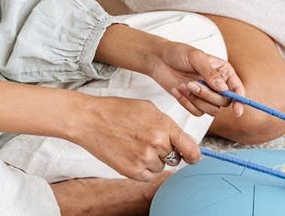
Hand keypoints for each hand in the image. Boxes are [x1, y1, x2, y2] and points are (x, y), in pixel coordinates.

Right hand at [70, 95, 200, 181]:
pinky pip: (149, 175)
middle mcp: (157, 143)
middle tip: (147, 139)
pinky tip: (130, 153)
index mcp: (163, 125)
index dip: (194, 154)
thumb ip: (167, 125)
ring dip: (153, 159)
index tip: (192, 156)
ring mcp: (145, 159)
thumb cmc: (117, 110)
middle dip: (166, 150)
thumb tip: (183, 140)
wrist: (90, 120)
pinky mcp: (133, 171)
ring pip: (161, 167)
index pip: (191, 149)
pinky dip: (142, 168)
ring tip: (134, 144)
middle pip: (175, 157)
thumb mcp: (148, 108)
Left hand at [149, 41, 245, 118]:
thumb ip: (210, 73)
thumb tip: (224, 89)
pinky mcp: (194, 102)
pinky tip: (177, 90)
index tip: (237, 111)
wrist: (158, 59)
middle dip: (208, 95)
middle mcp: (218, 85)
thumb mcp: (195, 57)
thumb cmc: (177, 53)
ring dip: (197, 100)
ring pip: (212, 110)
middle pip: (224, 102)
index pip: (237, 89)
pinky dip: (186, 103)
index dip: (240, 101)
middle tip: (191, 84)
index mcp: (223, 71)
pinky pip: (197, 112)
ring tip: (184, 85)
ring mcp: (206, 95)